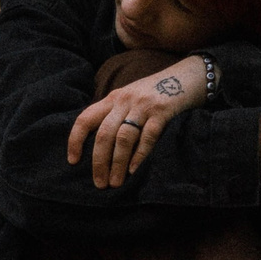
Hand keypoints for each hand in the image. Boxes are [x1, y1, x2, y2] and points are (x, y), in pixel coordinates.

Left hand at [68, 56, 208, 187]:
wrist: (188, 75)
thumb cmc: (155, 93)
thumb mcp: (129, 99)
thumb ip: (114, 115)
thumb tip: (98, 146)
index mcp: (112, 98)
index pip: (85, 119)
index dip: (75, 140)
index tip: (73, 161)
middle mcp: (124, 101)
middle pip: (104, 133)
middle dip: (99, 161)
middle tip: (99, 183)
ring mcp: (143, 106)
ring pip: (123, 137)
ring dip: (118, 163)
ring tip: (115, 182)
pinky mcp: (163, 111)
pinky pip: (148, 135)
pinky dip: (139, 154)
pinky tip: (134, 170)